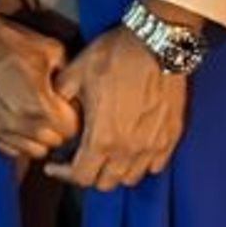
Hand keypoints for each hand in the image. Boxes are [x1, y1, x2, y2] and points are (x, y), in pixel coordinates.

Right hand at [0, 0, 80, 161]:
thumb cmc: (10, 42)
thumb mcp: (52, 51)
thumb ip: (70, 78)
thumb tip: (75, 94)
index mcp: (39, 107)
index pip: (70, 131)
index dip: (72, 116)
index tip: (65, 104)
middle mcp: (18, 125)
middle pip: (52, 144)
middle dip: (56, 128)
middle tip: (50, 108)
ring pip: (30, 151)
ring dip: (35, 137)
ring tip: (32, 114)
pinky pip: (8, 148)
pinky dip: (15, 138)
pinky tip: (14, 117)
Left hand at [52, 24, 187, 189]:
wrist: (157, 43)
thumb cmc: (115, 56)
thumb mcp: (76, 72)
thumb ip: (60, 97)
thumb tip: (53, 112)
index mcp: (102, 138)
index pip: (81, 177)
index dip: (63, 174)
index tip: (54, 165)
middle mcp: (129, 150)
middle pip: (106, 183)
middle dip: (88, 174)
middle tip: (79, 157)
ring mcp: (153, 146)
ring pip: (132, 177)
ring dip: (115, 171)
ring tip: (106, 154)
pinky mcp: (171, 136)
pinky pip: (156, 164)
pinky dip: (142, 163)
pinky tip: (133, 147)